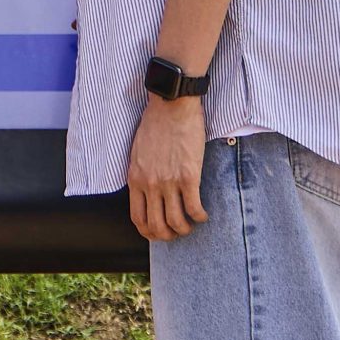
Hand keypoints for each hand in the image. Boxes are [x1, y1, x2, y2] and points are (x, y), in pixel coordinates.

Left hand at [127, 98, 208, 241]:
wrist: (171, 103)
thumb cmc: (156, 122)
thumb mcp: (137, 151)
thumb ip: (140, 172)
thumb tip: (146, 190)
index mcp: (135, 178)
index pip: (138, 218)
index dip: (149, 232)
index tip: (157, 234)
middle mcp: (150, 184)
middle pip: (157, 226)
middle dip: (168, 236)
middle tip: (177, 232)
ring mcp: (169, 182)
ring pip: (176, 222)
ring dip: (185, 229)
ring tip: (191, 224)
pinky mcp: (189, 176)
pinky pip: (194, 208)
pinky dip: (200, 217)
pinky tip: (203, 214)